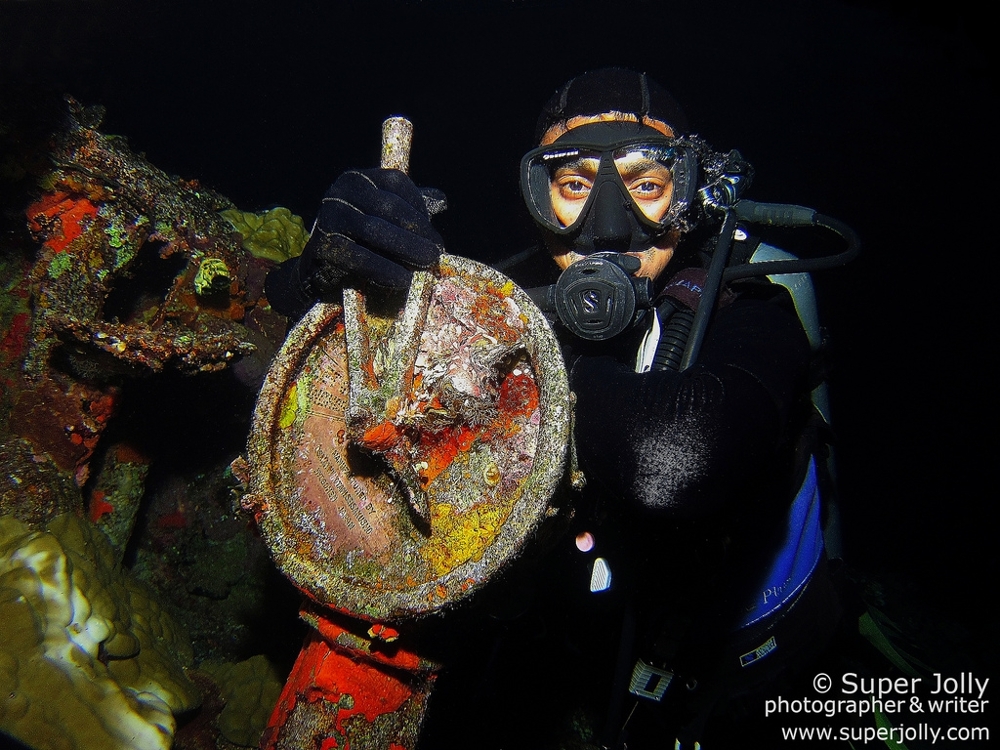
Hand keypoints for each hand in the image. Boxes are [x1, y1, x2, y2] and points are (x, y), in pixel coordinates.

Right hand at [302, 168, 443, 293]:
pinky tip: (403, 280)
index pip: (396, 183)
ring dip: (406, 248)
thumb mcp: (383, 217)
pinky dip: (384, 269)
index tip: (434, 232)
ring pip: (375, 230)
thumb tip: (441, 201)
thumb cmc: (360, 238)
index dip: (419, 207)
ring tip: (427, 263)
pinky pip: (359, 257)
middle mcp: (341, 190)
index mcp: (359, 178)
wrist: (320, 266)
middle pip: (388, 206)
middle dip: (417, 230)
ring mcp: (329, 215)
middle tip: (436, 252)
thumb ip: (409, 207)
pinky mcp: (322, 244)